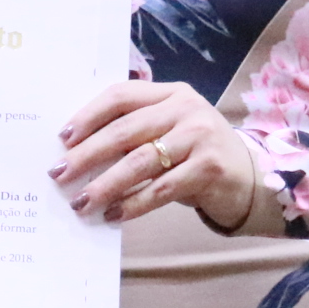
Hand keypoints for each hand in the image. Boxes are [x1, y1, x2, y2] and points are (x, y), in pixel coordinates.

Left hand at [52, 80, 258, 228]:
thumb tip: (77, 152)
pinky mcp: (209, 169)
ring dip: (105, 185)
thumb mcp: (169, 130)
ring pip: (139, 161)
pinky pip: (160, 189)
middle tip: (59, 174)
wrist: (249, 178)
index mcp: (171, 93)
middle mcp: (186, 109)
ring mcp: (200, 137)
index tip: (62, 139)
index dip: (88, 116)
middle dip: (86, 154)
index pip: (121, 96)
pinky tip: (113, 214)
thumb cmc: (196, 154)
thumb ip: (135, 130)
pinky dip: (133, 204)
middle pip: (124, 130)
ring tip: (81, 202)